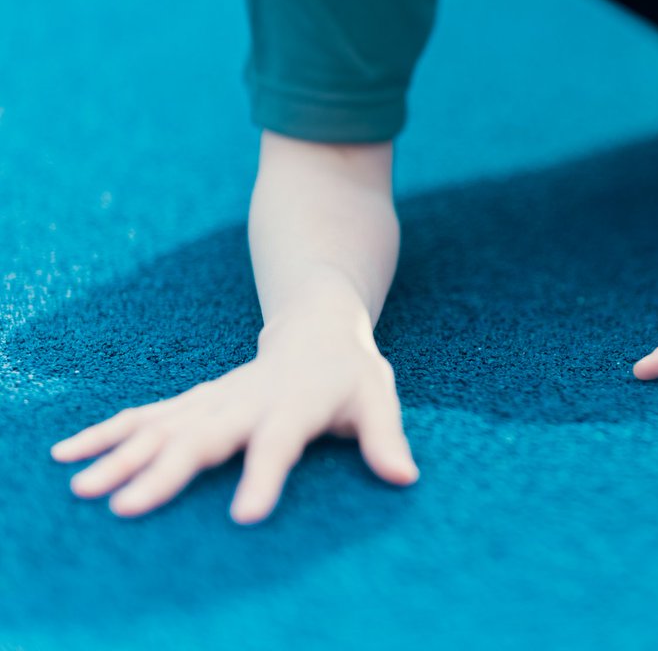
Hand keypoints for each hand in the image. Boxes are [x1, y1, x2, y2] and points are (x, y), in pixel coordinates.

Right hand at [49, 320, 417, 522]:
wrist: (317, 324)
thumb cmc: (351, 372)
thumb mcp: (378, 398)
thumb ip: (386, 437)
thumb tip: (405, 477)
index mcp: (294, 404)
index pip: (279, 443)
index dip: (265, 477)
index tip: (247, 516)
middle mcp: (246, 401)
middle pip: (203, 438)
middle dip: (164, 473)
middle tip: (125, 508)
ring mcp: (215, 399)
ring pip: (163, 426)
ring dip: (121, 455)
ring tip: (82, 487)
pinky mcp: (195, 401)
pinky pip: (146, 417)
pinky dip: (107, 433)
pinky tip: (69, 453)